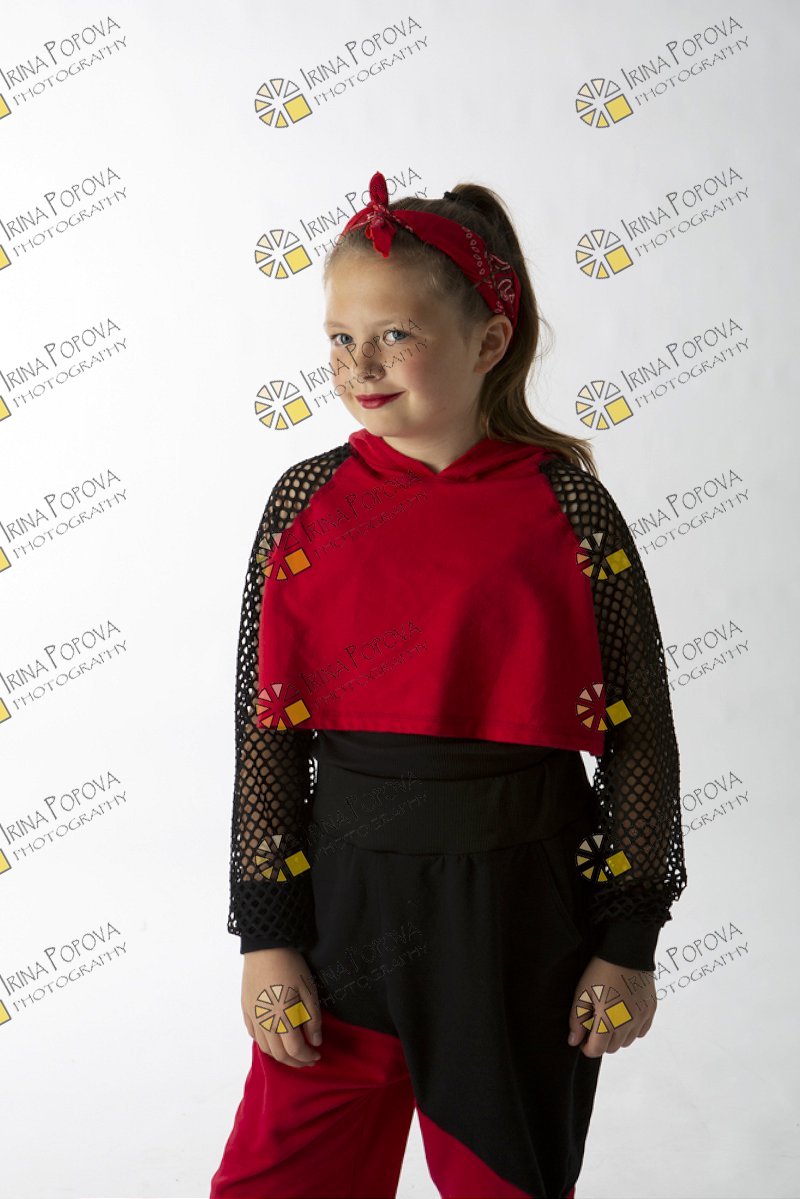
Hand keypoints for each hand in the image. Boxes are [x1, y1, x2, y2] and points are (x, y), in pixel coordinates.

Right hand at [241, 947, 322, 1067]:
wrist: (266, 947)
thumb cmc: (291, 966)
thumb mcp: (309, 991)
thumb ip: (313, 1019)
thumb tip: (315, 1041)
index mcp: (282, 1018)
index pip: (294, 1050)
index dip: (307, 1057)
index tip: (317, 1055)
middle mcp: (264, 1022)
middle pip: (278, 1054)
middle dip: (295, 1061)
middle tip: (308, 1059)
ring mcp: (252, 1016)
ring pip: (265, 1047)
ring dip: (280, 1055)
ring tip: (293, 1052)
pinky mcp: (245, 1009)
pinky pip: (254, 1034)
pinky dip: (266, 1043)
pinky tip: (275, 1038)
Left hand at [567, 955, 655, 1056]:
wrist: (626, 951)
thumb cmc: (600, 971)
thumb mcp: (581, 993)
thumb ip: (577, 1020)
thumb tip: (574, 1041)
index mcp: (608, 1022)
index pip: (596, 1051)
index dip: (586, 1047)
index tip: (582, 1037)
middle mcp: (627, 1024)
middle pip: (612, 1048)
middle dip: (601, 1041)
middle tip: (594, 1023)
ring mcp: (641, 1018)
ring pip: (627, 1041)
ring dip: (616, 1036)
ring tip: (609, 1016)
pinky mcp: (650, 1010)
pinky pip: (641, 1031)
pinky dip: (632, 1028)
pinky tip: (624, 1013)